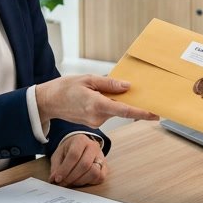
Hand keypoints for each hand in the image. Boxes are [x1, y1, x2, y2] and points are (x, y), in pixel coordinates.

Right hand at [35, 74, 157, 129]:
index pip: (124, 111)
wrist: (48, 101)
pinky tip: (99, 96)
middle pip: (122, 110)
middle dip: (131, 102)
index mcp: (96, 105)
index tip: (154, 114)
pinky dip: (109, 104)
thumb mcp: (88, 79)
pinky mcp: (93, 123)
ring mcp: (95, 122)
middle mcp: (97, 117)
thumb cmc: (65, 88)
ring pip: (114, 110)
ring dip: (116, 101)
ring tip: (102, 89)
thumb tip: (127, 86)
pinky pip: (107, 112)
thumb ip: (109, 84)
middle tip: (139, 93)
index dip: (141, 113)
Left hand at [49, 133, 106, 186]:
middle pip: (84, 164)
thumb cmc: (68, 150)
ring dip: (80, 181)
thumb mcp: (58, 154)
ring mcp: (101, 157)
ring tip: (71, 182)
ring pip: (94, 172)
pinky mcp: (105, 167)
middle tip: (63, 183)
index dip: (65, 169)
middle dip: (72, 177)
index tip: (57, 179)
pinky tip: (80, 181)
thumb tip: (54, 179)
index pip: (74, 155)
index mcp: (80, 140)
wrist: (81, 146)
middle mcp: (93, 146)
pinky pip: (100, 177)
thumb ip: (56, 167)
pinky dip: (89, 182)